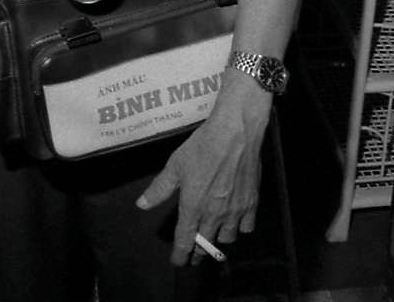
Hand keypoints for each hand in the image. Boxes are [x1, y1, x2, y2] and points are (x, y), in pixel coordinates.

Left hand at [136, 75, 271, 265]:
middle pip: (206, 245)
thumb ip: (160, 189)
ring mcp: (235, 211)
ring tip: (213, 235)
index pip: (185, 241)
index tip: (178, 261)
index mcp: (193, 207)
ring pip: (226, 239)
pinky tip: (235, 221)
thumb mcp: (175, 165)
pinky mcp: (251, 203)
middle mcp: (214, 215)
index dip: (180, 255)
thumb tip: (141, 205)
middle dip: (198, 252)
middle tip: (194, 253)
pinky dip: (239, 228)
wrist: (235, 133)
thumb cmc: (202, 146)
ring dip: (218, 240)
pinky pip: (246, 228)